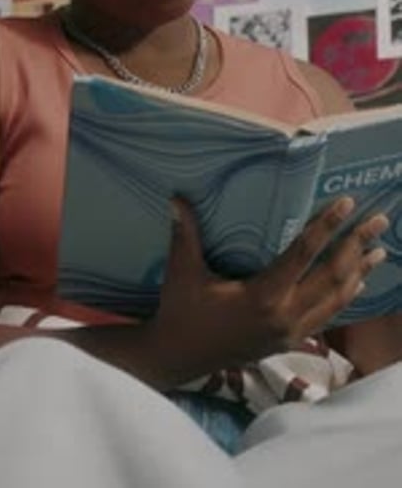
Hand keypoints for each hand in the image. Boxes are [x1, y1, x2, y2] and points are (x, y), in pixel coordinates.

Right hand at [145, 196, 387, 385]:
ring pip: (336, 300)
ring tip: (379, 250)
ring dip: (358, 272)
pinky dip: (345, 297)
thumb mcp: (183, 272)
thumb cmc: (181, 312)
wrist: (178, 358)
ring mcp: (290, 332)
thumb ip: (185, 234)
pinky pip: (327, 316)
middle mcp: (285, 316)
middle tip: (378, 220)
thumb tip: (177, 198)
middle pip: (332, 276)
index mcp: (263, 297)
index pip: (304, 254)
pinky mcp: (289, 341)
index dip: (327, 226)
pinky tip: (356, 284)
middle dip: (356, 246)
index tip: (346, 203)